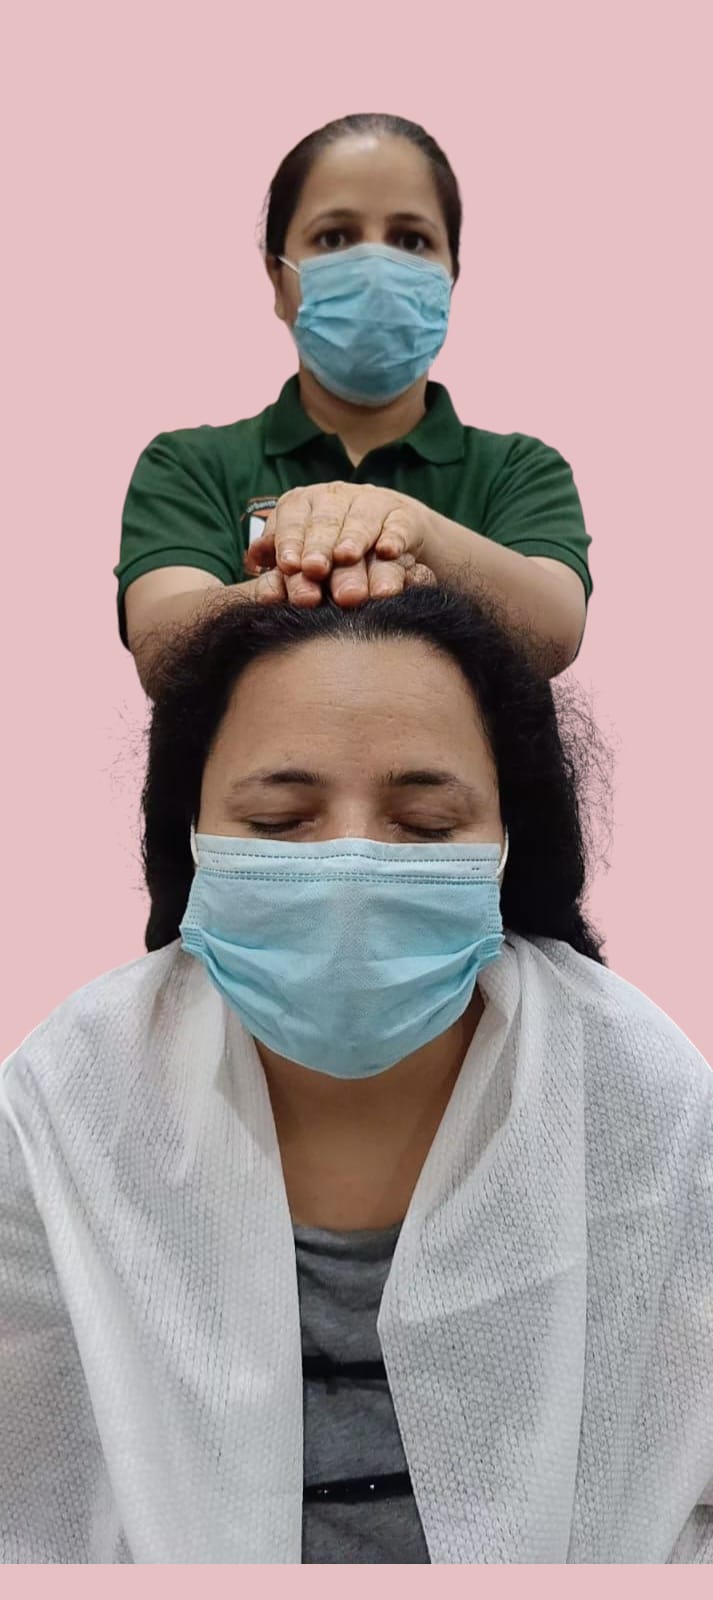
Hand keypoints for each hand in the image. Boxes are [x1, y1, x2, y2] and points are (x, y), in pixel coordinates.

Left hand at [245, 482, 432, 604]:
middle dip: (320, 547)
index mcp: (303, 503)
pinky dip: (394, 537)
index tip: (289, 566)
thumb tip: (253, 560)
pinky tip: (388, 551)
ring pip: (361, 520)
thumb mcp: (302, 554)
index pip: (292, 519)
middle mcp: (336, 497)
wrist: (387, 541)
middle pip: (326, 522)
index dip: (290, 542)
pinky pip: (399, 525)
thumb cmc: (330, 555)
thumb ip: (279, 559)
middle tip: (315, 570)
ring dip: (354, 538)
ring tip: (346, 557)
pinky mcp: (403, 516)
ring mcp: (371, 503)